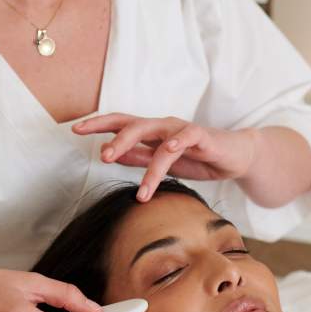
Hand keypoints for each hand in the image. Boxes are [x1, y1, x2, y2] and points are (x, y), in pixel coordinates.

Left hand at [73, 113, 258, 201]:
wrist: (235, 157)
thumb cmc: (199, 158)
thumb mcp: (163, 163)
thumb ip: (138, 157)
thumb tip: (110, 155)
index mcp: (151, 132)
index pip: (120, 123)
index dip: (98, 124)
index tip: (75, 128)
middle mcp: (163, 126)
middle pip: (134, 124)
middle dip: (116, 139)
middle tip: (101, 156)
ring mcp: (182, 130)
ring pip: (158, 137)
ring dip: (147, 161)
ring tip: (141, 187)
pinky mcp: (202, 136)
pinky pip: (187, 136)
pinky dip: (177, 142)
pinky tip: (169, 150)